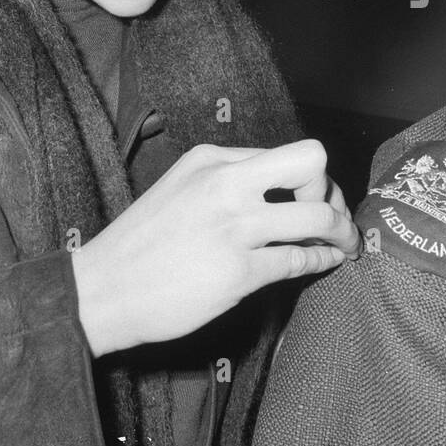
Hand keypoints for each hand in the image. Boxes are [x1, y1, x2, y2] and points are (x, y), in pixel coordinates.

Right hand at [70, 139, 358, 356]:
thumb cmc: (140, 245)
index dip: (309, 179)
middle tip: (331, 218)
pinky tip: (326, 264)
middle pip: (312, 163)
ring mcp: (234, 227)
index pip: (285, 154)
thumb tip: (278, 192)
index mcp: (212, 159)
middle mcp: (226, 184)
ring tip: (344, 245)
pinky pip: (301, 259)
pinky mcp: (238, 271)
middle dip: (330, 191)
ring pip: (317, 215)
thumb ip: (225, 181)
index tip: (313, 198)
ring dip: (341, 232)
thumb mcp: (180, 188)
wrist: (101, 291)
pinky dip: (323, 261)